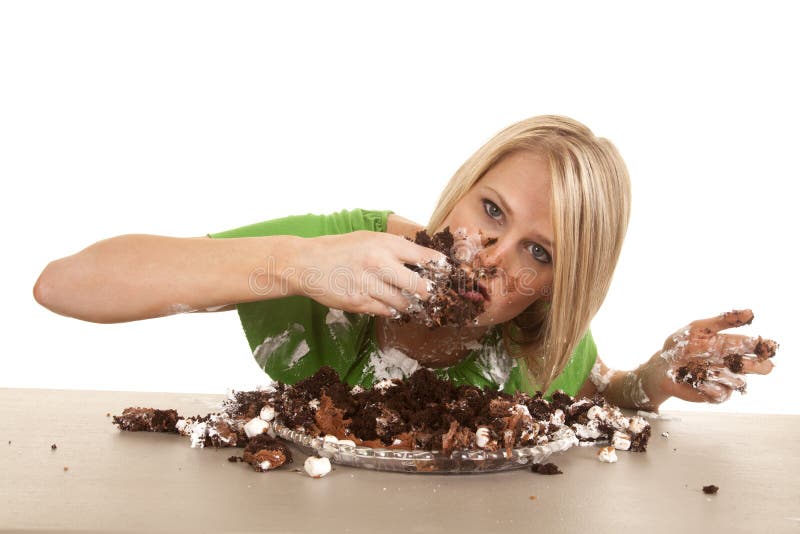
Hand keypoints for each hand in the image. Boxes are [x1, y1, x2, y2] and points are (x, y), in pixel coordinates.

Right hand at [293, 231, 446, 316]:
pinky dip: (391, 308)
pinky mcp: (359, 303)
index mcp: (384, 244)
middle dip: (428, 292)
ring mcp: (369, 285)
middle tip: (430, 293)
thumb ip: (394, 247)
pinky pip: (386, 311)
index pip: (424, 257)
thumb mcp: (369, 238)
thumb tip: (422, 258)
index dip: (439, 267)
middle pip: (419, 286)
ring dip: (409, 303)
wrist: (308, 263)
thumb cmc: (340, 249)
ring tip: (408, 299)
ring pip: (404, 303)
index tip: (445, 271)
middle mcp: (379, 264)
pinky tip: (388, 302)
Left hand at [636, 309, 777, 406]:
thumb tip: (750, 312)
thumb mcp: (698, 328)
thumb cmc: (679, 345)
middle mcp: (733, 364)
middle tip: (745, 363)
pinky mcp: (716, 395)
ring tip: (703, 366)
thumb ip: (723, 321)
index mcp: (732, 345)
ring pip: (738, 380)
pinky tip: (697, 379)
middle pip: (760, 367)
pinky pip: (722, 393)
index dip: (764, 346)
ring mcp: (726, 380)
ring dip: (721, 374)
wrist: (661, 367)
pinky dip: (709, 386)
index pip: (756, 346)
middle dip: (758, 366)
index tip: (767, 346)